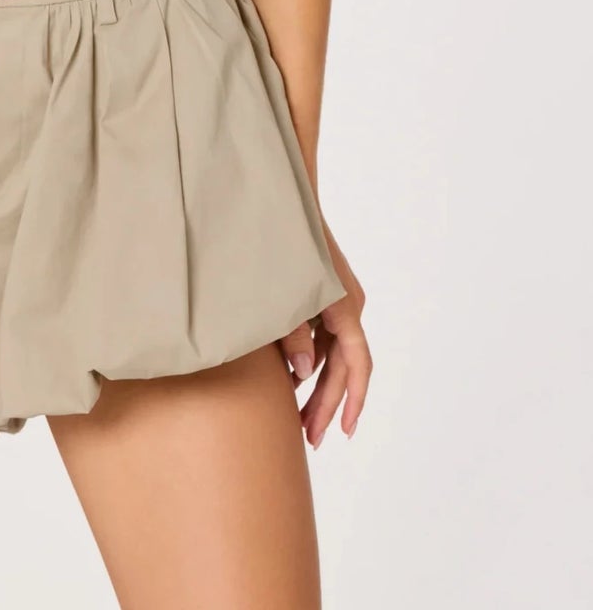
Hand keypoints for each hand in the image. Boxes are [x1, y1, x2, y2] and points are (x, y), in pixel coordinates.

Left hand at [276, 218, 371, 448]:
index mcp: (344, 307)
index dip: (351, 401)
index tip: (344, 431)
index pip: (357, 365)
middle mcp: (347, 305)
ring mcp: (336, 299)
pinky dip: (310, 360)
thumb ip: (292, 336)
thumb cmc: (280, 244)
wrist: (283, 198)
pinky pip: (323, 336)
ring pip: (333, 352)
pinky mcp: (322, 294)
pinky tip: (291, 381)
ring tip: (300, 419)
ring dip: (318, 385)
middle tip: (311, 438)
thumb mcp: (282, 295)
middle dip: (328, 404)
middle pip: (343, 365)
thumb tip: (305, 374)